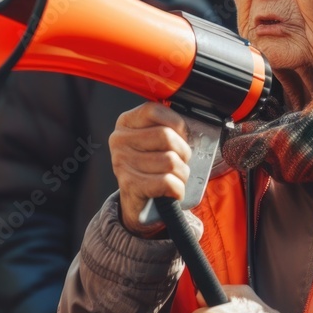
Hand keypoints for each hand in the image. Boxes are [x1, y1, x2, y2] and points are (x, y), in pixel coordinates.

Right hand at [109, 102, 191, 236]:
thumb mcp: (155, 141)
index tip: (181, 136)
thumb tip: (192, 122)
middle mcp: (120, 140)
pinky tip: (174, 190)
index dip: (176, 123)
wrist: (138, 202)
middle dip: (183, 152)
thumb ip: (167, 126)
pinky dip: (178, 189)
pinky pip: (167, 182)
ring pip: (170, 161)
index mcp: (126, 122)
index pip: (154, 110)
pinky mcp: (129, 185)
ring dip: (182, 173)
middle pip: (166, 136)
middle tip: (181, 160)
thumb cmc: (152, 166)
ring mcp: (122, 162)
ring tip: (176, 177)